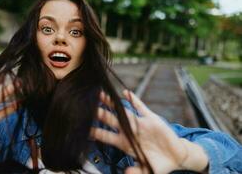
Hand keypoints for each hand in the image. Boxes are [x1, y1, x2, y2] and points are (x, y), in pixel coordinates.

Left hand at [91, 90, 207, 173]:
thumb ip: (135, 172)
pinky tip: (126, 93)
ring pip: (123, 111)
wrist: (176, 158)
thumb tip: (125, 173)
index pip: (106, 136)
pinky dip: (134, 100)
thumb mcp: (146, 171)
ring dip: (112, 103)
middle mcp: (129, 131)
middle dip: (100, 113)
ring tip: (102, 95)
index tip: (83, 127)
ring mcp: (139, 124)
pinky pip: (141, 107)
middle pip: (111, 120)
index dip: (95, 131)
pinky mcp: (151, 119)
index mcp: (124, 143)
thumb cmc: (158, 164)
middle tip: (88, 105)